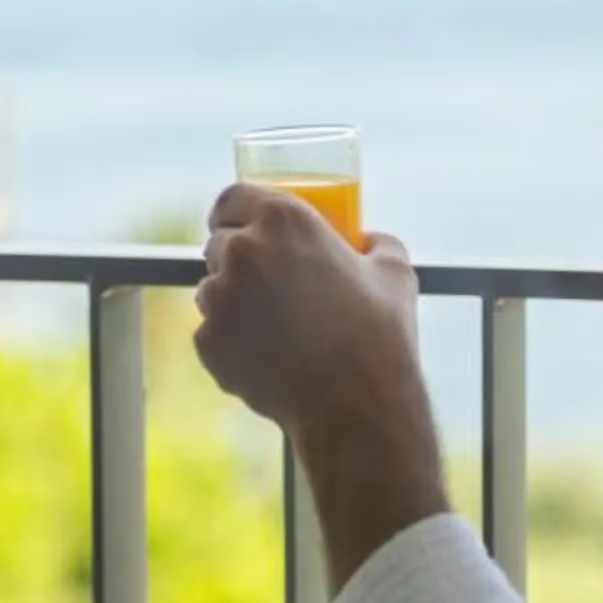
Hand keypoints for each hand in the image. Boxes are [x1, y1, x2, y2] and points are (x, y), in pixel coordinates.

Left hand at [194, 184, 423, 436]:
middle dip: (237, 260)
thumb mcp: (394, 272)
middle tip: (266, 283)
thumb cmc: (379, 334)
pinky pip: (212, 334)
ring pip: (212, 290)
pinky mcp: (208, 342)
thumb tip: (371, 240)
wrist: (355, 405)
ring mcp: (219, 299)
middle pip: (219, 244)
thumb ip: (377, 244)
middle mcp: (241, 251)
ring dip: (233, 302)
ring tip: (273, 327)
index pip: (232, 198)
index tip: (242, 226)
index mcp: (282, 220)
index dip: (235, 212)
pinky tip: (268, 358)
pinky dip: (232, 343)